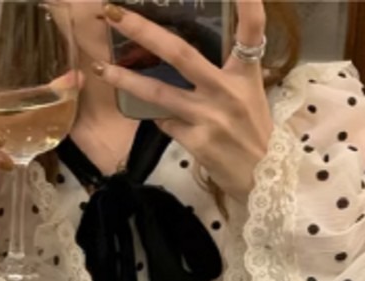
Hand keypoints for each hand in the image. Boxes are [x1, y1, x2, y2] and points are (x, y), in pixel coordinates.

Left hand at [94, 0, 273, 204]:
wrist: (264, 178)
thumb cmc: (255, 133)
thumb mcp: (251, 96)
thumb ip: (226, 75)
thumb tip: (184, 60)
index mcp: (245, 75)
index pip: (252, 30)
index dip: (247, 3)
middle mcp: (227, 91)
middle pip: (180, 53)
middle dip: (144, 30)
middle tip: (114, 13)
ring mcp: (209, 117)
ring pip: (158, 93)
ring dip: (125, 79)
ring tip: (100, 68)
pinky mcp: (196, 141)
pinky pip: (166, 123)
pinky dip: (160, 118)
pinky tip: (160, 117)